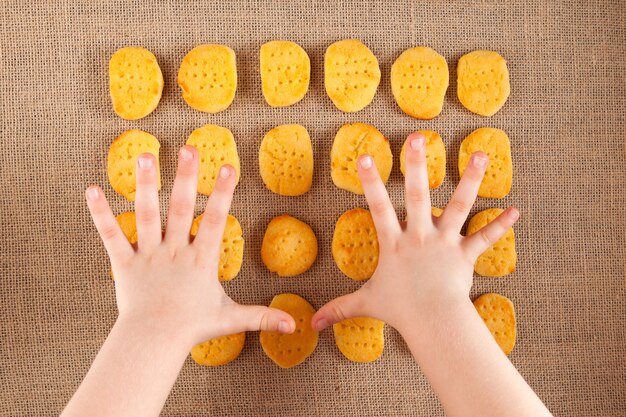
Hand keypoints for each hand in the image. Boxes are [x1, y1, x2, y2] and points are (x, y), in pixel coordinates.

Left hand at [86, 146, 294, 347]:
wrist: (153, 342)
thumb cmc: (192, 327)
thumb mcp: (231, 319)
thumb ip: (262, 317)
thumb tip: (294, 324)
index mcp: (200, 259)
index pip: (215, 220)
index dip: (223, 193)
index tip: (229, 167)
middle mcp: (174, 251)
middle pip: (181, 209)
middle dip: (187, 177)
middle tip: (189, 149)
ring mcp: (148, 255)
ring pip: (146, 215)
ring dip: (146, 185)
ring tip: (146, 156)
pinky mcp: (124, 263)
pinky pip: (111, 235)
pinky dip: (100, 214)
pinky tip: (91, 190)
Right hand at [311, 132, 518, 334]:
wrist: (434, 323)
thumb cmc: (400, 311)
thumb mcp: (365, 304)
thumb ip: (339, 309)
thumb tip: (312, 324)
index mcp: (395, 243)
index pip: (378, 207)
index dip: (370, 181)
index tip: (366, 156)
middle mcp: (420, 236)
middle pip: (419, 195)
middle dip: (417, 165)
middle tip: (418, 137)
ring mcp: (445, 242)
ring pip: (460, 205)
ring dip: (470, 179)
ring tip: (480, 154)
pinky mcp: (466, 254)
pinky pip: (485, 237)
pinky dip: (501, 225)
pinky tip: (516, 210)